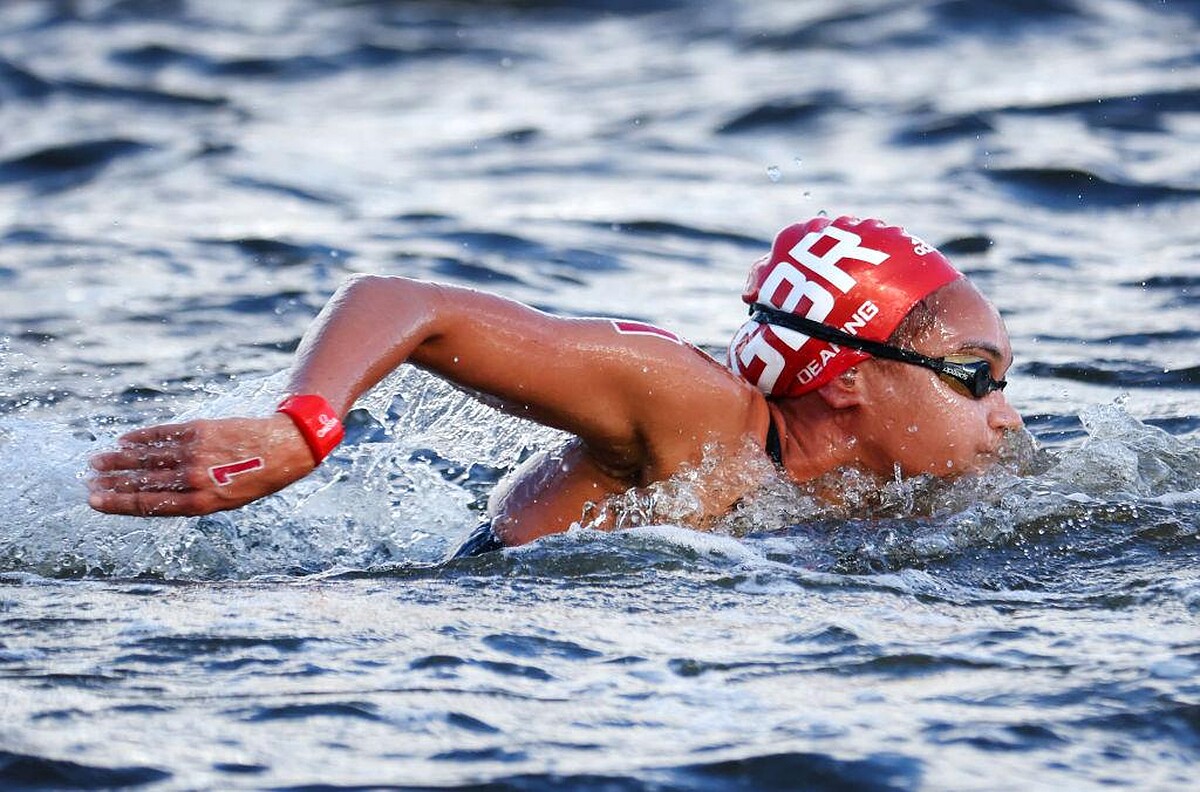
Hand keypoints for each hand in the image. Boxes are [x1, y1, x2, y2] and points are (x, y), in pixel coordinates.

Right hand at [88, 414, 316, 516]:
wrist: (286, 448)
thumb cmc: (257, 479)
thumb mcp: (226, 500)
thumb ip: (192, 499)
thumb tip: (156, 496)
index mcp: (201, 503)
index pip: (150, 505)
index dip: (119, 504)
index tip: (95, 502)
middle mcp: (195, 478)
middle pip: (143, 482)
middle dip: (112, 482)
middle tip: (87, 482)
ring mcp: (196, 453)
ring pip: (148, 457)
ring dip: (119, 459)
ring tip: (96, 461)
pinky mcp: (200, 430)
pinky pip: (164, 434)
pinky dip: (142, 437)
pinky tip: (125, 440)